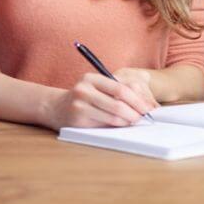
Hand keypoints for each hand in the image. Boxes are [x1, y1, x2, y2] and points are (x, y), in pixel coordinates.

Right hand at [43, 70, 159, 130]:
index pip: (121, 88)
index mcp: (91, 78)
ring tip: (134, 121)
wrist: (55, 107)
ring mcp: (80, 105)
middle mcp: (84, 90)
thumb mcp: (96, 88)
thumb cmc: (83, 98)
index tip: (148, 108)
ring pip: (113, 116)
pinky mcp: (78, 120)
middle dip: (135, 112)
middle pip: (118, 103)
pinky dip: (117, 126)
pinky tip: (121, 124)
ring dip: (128, 121)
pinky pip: (104, 124)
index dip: (137, 99)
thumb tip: (144, 104)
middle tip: (144, 118)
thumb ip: (115, 91)